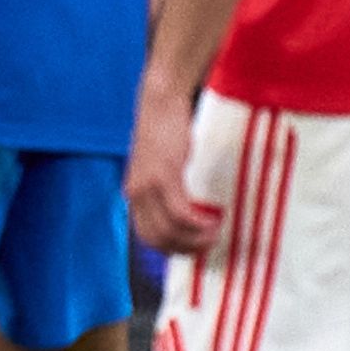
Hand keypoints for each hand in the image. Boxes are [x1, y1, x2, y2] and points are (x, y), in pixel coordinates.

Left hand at [124, 85, 219, 253]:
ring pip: (171, 229)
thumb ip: (164, 185)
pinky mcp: (164, 176)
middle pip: (159, 239)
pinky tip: (213, 221)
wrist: (160, 100)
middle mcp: (135, 194)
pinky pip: (182, 212)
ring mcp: (148, 186)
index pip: (148, 237)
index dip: (172, 249)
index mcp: (133, 193)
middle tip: (209, 246)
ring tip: (216, 234)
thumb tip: (185, 206)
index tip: (193, 249)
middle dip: (186, 249)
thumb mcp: (159, 163)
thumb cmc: (164, 128)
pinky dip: (198, 223)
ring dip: (196, 238)